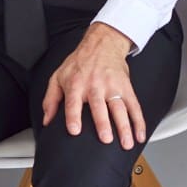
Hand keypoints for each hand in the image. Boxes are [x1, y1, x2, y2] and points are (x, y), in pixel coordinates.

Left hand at [41, 22, 144, 149]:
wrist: (102, 43)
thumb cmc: (80, 62)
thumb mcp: (58, 76)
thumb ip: (51, 99)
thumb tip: (47, 120)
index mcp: (76, 84)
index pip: (73, 102)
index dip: (73, 116)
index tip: (75, 130)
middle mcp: (95, 85)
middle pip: (99, 106)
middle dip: (103, 123)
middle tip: (106, 138)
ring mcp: (112, 87)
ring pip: (120, 108)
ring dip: (124, 126)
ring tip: (126, 143)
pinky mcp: (126, 88)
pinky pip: (134, 106)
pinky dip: (139, 121)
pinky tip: (140, 135)